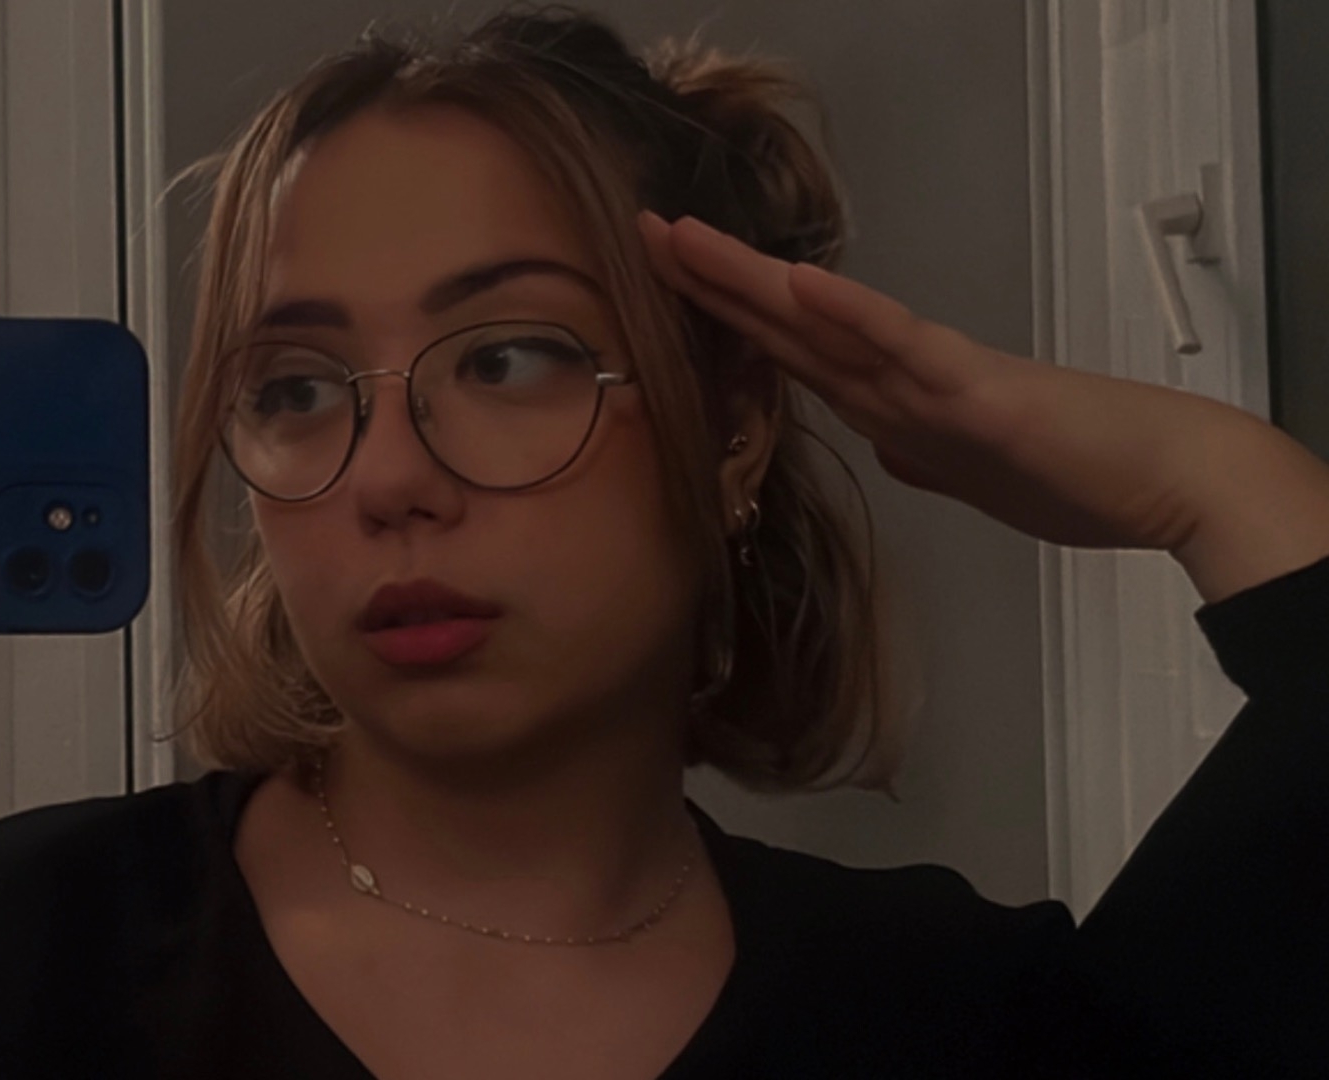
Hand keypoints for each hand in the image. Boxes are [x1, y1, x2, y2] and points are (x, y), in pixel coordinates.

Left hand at [637, 210, 1268, 555]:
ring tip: (686, 239)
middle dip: (709, 282)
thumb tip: (891, 449)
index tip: (662, 286)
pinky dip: (850, 314)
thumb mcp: (974, 476)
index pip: (789, 353)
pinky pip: (902, 347)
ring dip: (751, 281)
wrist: (1163, 482)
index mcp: (891, 402)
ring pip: (824, 321)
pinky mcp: (975, 391)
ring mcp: (932, 379)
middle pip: (786, 324)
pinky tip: (801, 282)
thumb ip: (927, 454)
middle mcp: (898, 380)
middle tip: (641, 232)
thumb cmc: (1076, 473)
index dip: (723, 318)